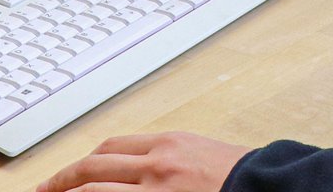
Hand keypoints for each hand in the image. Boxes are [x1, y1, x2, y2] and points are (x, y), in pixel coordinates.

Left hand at [38, 132, 253, 191]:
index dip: (83, 162)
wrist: (271, 187)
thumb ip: (168, 160)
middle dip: (61, 181)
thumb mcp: (203, 155)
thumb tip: (141, 172)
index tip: (70, 173)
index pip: (111, 149)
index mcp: (168, 145)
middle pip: (93, 168)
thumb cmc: (244, 176)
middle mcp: (157, 166)